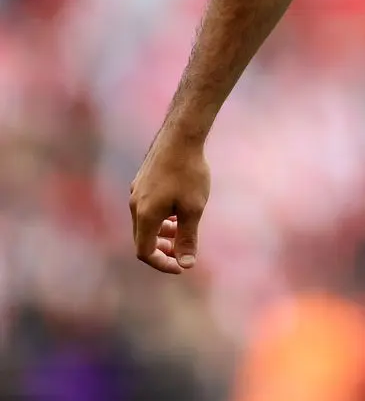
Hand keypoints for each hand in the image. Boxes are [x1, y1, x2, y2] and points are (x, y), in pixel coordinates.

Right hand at [129, 130, 210, 273]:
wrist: (181, 135)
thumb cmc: (189, 172)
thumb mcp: (193, 209)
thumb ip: (188, 238)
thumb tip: (186, 265)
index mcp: (144, 216)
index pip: (145, 252)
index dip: (162, 263)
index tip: (181, 265)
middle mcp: (134, 205)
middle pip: (142, 239)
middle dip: (161, 250)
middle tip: (181, 251)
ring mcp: (136, 191)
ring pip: (144, 222)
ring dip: (161, 232)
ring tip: (181, 230)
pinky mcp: (142, 180)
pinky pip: (147, 207)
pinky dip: (160, 216)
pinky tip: (178, 208)